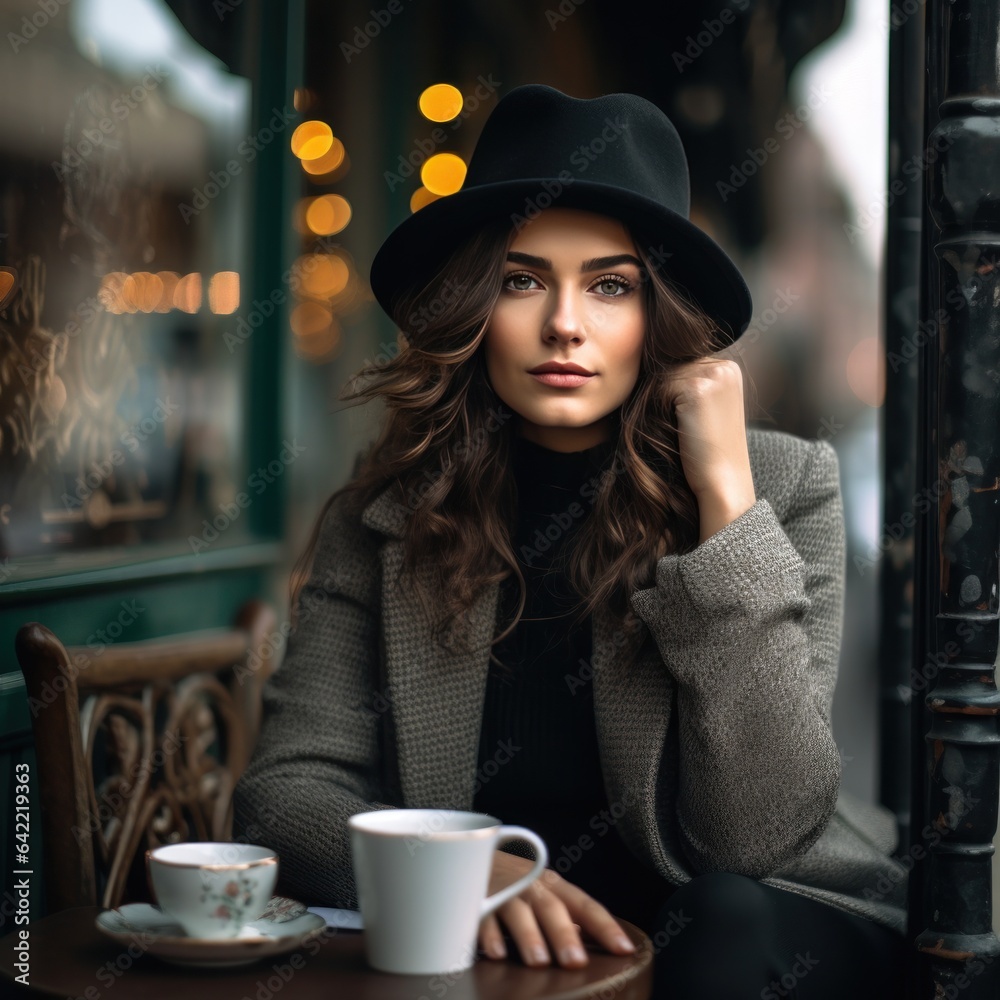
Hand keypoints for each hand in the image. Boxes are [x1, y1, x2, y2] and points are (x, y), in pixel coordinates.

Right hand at [477, 850, 635, 968]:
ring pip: (518, 912)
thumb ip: (565, 916)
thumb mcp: (544, 892)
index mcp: (554, 886)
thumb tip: (590, 942)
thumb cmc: (516, 880)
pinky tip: (496, 954)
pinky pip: (482, 915)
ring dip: (529, 935)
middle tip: (576, 961)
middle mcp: (532, 886)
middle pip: (551, 908)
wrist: (472, 851)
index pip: (585, 905)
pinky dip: (489, 934)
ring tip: (539, 961)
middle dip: (564, 934)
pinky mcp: (476, 897)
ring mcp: (504, 890)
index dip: (605, 926)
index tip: (624, 949)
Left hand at [662, 356, 755, 541]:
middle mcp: (725, 366)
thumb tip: (643, 368)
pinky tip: (676, 431)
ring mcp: (713, 375)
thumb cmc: (705, 453)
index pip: (679, 365)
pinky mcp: (698, 388)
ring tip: (676, 430)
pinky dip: (657, 411)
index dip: (666, 391)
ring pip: (661, 378)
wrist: (722, 483)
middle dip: (659, 395)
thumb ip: (682, 386)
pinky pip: (659, 389)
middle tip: (674, 427)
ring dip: (656, 403)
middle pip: (669, 367)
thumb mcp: (699, 411)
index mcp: (728, 369)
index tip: (674, 419)